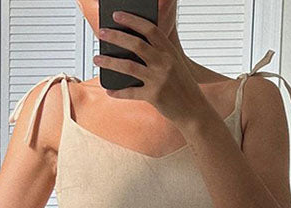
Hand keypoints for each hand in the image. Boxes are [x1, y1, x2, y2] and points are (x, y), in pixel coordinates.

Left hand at [93, 10, 205, 125]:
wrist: (194, 110)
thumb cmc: (182, 86)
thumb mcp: (175, 64)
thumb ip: (159, 54)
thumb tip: (132, 46)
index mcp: (170, 51)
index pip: (150, 29)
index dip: (132, 21)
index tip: (117, 15)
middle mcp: (164, 63)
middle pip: (136, 45)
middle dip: (116, 37)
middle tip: (101, 32)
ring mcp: (159, 79)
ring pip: (128, 67)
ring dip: (110, 61)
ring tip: (97, 58)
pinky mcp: (154, 96)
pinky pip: (131, 93)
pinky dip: (118, 92)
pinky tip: (108, 90)